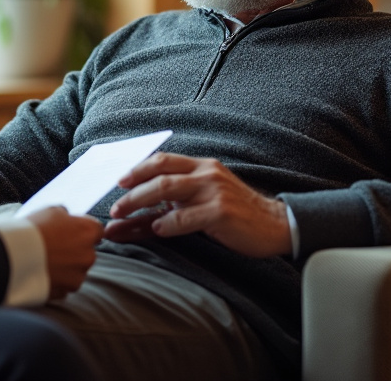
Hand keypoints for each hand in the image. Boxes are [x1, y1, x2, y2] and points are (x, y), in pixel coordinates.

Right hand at [26, 206, 102, 299]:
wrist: (14, 257)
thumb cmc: (33, 230)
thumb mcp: (51, 211)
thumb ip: (65, 215)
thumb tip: (67, 218)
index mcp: (88, 232)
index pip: (97, 230)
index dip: (83, 230)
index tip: (71, 230)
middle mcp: (89, 256)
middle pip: (87, 252)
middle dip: (74, 250)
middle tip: (54, 246)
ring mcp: (78, 276)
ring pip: (76, 270)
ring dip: (66, 267)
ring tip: (45, 260)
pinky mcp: (65, 292)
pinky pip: (64, 284)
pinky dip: (56, 280)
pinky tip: (41, 271)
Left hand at [105, 153, 290, 257]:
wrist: (276, 225)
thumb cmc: (235, 214)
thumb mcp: (205, 200)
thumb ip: (175, 202)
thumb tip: (138, 215)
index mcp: (201, 166)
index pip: (162, 160)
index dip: (136, 169)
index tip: (115, 181)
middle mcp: (206, 173)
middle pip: (159, 172)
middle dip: (131, 188)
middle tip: (114, 206)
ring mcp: (213, 191)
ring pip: (166, 189)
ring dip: (138, 202)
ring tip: (121, 216)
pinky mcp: (221, 212)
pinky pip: (186, 216)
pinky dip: (167, 223)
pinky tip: (156, 230)